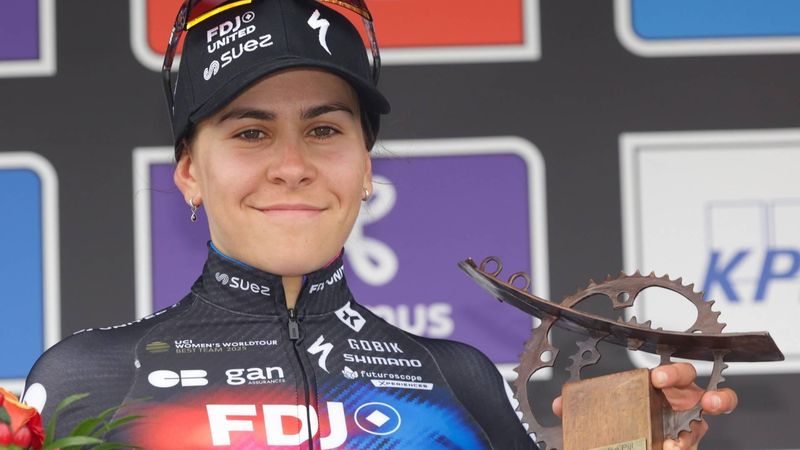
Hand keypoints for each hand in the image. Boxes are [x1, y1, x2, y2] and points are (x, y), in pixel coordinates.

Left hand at [551, 363, 737, 449]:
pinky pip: (689, 448)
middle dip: (712, 394)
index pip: (675, 374)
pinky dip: (680, 449)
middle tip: (704, 401)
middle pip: (705, 394)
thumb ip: (584, 407)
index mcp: (662, 389)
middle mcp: (681, 407)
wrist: (632, 442)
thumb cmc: (626, 418)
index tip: (657, 377)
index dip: (671, 373)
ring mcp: (687, 430)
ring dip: (704, 438)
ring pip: (705, 425)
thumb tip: (558, 405)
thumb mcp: (605, 410)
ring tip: (682, 441)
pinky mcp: (684, 445)